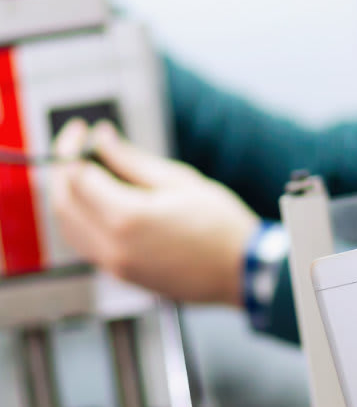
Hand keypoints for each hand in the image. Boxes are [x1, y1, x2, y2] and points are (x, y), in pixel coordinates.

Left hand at [48, 121, 259, 305]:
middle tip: (77, 148)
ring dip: (68, 196)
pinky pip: (84, 244)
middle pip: (63, 202)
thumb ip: (132, 160)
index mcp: (127, 216)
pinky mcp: (121, 275)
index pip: (76, 175)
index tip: (82, 131)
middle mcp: (113, 244)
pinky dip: (81, 219)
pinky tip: (98, 204)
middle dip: (63, 170)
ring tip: (86, 173)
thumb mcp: (180, 181)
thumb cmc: (222, 227)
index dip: (73, 148)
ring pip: (68, 226)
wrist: (243, 271)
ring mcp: (115, 264)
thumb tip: (103, 139)